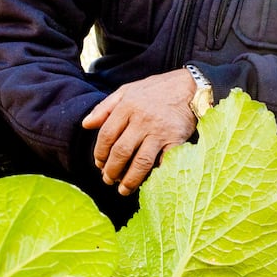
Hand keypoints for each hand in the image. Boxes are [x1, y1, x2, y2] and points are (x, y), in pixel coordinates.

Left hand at [81, 69, 196, 194]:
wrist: (191, 86)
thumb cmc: (156, 90)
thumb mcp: (127, 91)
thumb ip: (105, 107)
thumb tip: (86, 124)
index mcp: (128, 106)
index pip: (107, 136)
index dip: (100, 154)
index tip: (100, 164)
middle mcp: (142, 120)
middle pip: (121, 151)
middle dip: (112, 170)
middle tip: (108, 180)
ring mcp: (160, 131)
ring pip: (140, 162)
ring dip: (130, 180)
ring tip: (123, 190)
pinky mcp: (177, 140)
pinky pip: (164, 163)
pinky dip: (155, 176)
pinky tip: (148, 184)